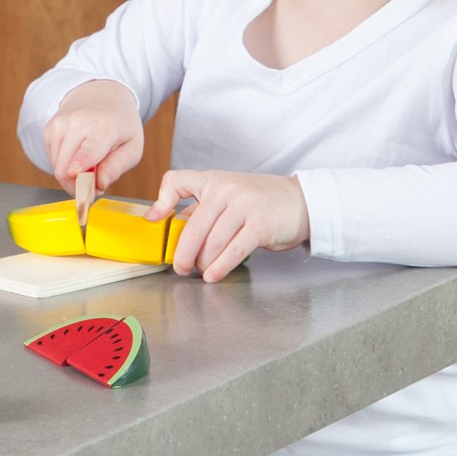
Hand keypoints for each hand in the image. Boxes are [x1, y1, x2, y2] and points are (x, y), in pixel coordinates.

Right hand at [43, 80, 144, 193]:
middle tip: (94, 184)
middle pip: (66, 167)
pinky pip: (52, 160)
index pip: (90, 147)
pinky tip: (77, 154)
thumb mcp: (132, 147)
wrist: (101, 95)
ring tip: (89, 165)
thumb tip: (100, 184)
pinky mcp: (50, 128)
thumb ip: (117, 167)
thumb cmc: (120, 125)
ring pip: (57, 167)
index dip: (81, 162)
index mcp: (105, 126)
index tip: (74, 172)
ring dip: (71, 176)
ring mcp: (61, 124)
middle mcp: (79, 122)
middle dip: (78, 185)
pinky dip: (64, 164)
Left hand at [149, 170, 309, 282]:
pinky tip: (214, 275)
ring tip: (202, 272)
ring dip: (203, 263)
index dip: (162, 201)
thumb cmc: (261, 202)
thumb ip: (203, 208)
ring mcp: (244, 206)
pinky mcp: (260, 225)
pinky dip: (220, 267)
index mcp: (214, 180)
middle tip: (181, 268)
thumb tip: (171, 223)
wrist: (301, 202)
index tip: (155, 220)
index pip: (178, 181)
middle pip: (193, 226)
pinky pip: (233, 251)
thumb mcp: (229, 195)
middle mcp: (227, 190)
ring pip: (212, 242)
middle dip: (183, 253)